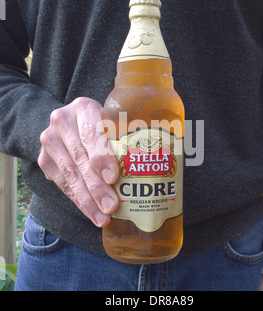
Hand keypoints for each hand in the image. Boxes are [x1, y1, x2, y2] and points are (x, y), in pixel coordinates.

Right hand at [38, 97, 119, 227]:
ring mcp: (50, 141)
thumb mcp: (112, 121)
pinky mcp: (45, 159)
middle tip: (112, 206)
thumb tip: (155, 160)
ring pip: (70, 174)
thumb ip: (125, 134)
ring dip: (87, 199)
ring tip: (102, 217)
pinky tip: (91, 213)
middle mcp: (62, 121)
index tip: (113, 178)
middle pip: (80, 158)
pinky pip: (62, 184)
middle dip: (96, 186)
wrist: (70, 123)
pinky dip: (78, 200)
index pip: (92, 133)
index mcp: (83, 107)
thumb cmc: (101, 124)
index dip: (102, 157)